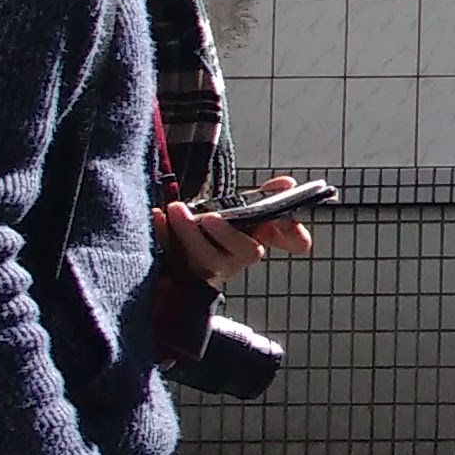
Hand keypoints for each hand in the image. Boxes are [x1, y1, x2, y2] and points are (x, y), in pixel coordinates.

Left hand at [157, 177, 316, 286]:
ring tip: (176, 209)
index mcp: (265, 237)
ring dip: (190, 234)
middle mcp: (244, 256)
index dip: (295, 232)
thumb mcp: (244, 207)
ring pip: (207, 258)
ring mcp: (215, 266)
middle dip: (229, 234)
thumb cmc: (222, 225)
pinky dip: (163, 236)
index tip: (283, 218)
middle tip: (210, 217)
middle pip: (249, 253)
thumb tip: (286, 183)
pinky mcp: (185, 270)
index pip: (296, 242)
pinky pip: (173, 256)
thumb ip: (265, 195)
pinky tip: (157, 216)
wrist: (187, 247)